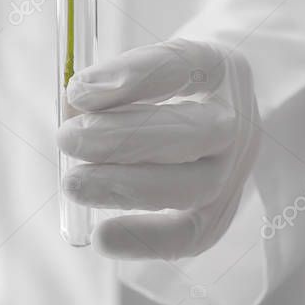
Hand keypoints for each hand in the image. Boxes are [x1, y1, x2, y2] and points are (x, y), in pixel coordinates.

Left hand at [58, 39, 259, 259]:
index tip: (78, 89)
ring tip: (74, 183)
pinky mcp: (220, 212)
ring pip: (195, 186)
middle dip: (124, 139)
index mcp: (218, 66)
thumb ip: (108, 83)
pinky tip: (100, 237)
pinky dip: (144, 239)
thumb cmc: (164, 84)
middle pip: (198, 132)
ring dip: (126, 187)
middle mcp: (237, 119)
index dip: (133, 78)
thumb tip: (72, 108)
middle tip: (68, 138)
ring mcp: (234, 170)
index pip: (185, 65)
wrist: (212, 112)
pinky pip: (190, 236)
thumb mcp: (140, 65)